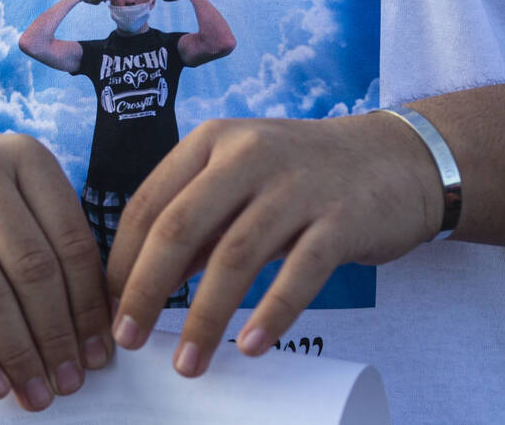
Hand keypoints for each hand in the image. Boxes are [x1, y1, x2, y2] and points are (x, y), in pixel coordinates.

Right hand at [0, 132, 113, 410]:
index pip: (70, 239)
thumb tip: (101, 317)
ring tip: (36, 391)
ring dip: (18, 353)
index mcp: (24, 156)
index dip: (89, 303)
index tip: (100, 350)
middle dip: (56, 335)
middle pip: (32, 268)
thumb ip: (54, 236)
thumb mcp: (14, 188)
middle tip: (70, 379)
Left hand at [105, 115, 440, 376]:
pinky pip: (300, 273)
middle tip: (127, 339)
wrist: (397, 158)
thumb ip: (196, 223)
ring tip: (187, 363)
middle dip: (145, 289)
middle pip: (179, 226)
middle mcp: (249, 153)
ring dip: (204, 317)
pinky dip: (272, 314)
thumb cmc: (304, 175)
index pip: (148, 202)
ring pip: (235, 256)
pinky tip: (250, 346)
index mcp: (213, 140)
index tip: (107, 307)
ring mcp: (298, 184)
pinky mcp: (342, 218)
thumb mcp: (240, 181)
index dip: (122, 260)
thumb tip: (144, 281)